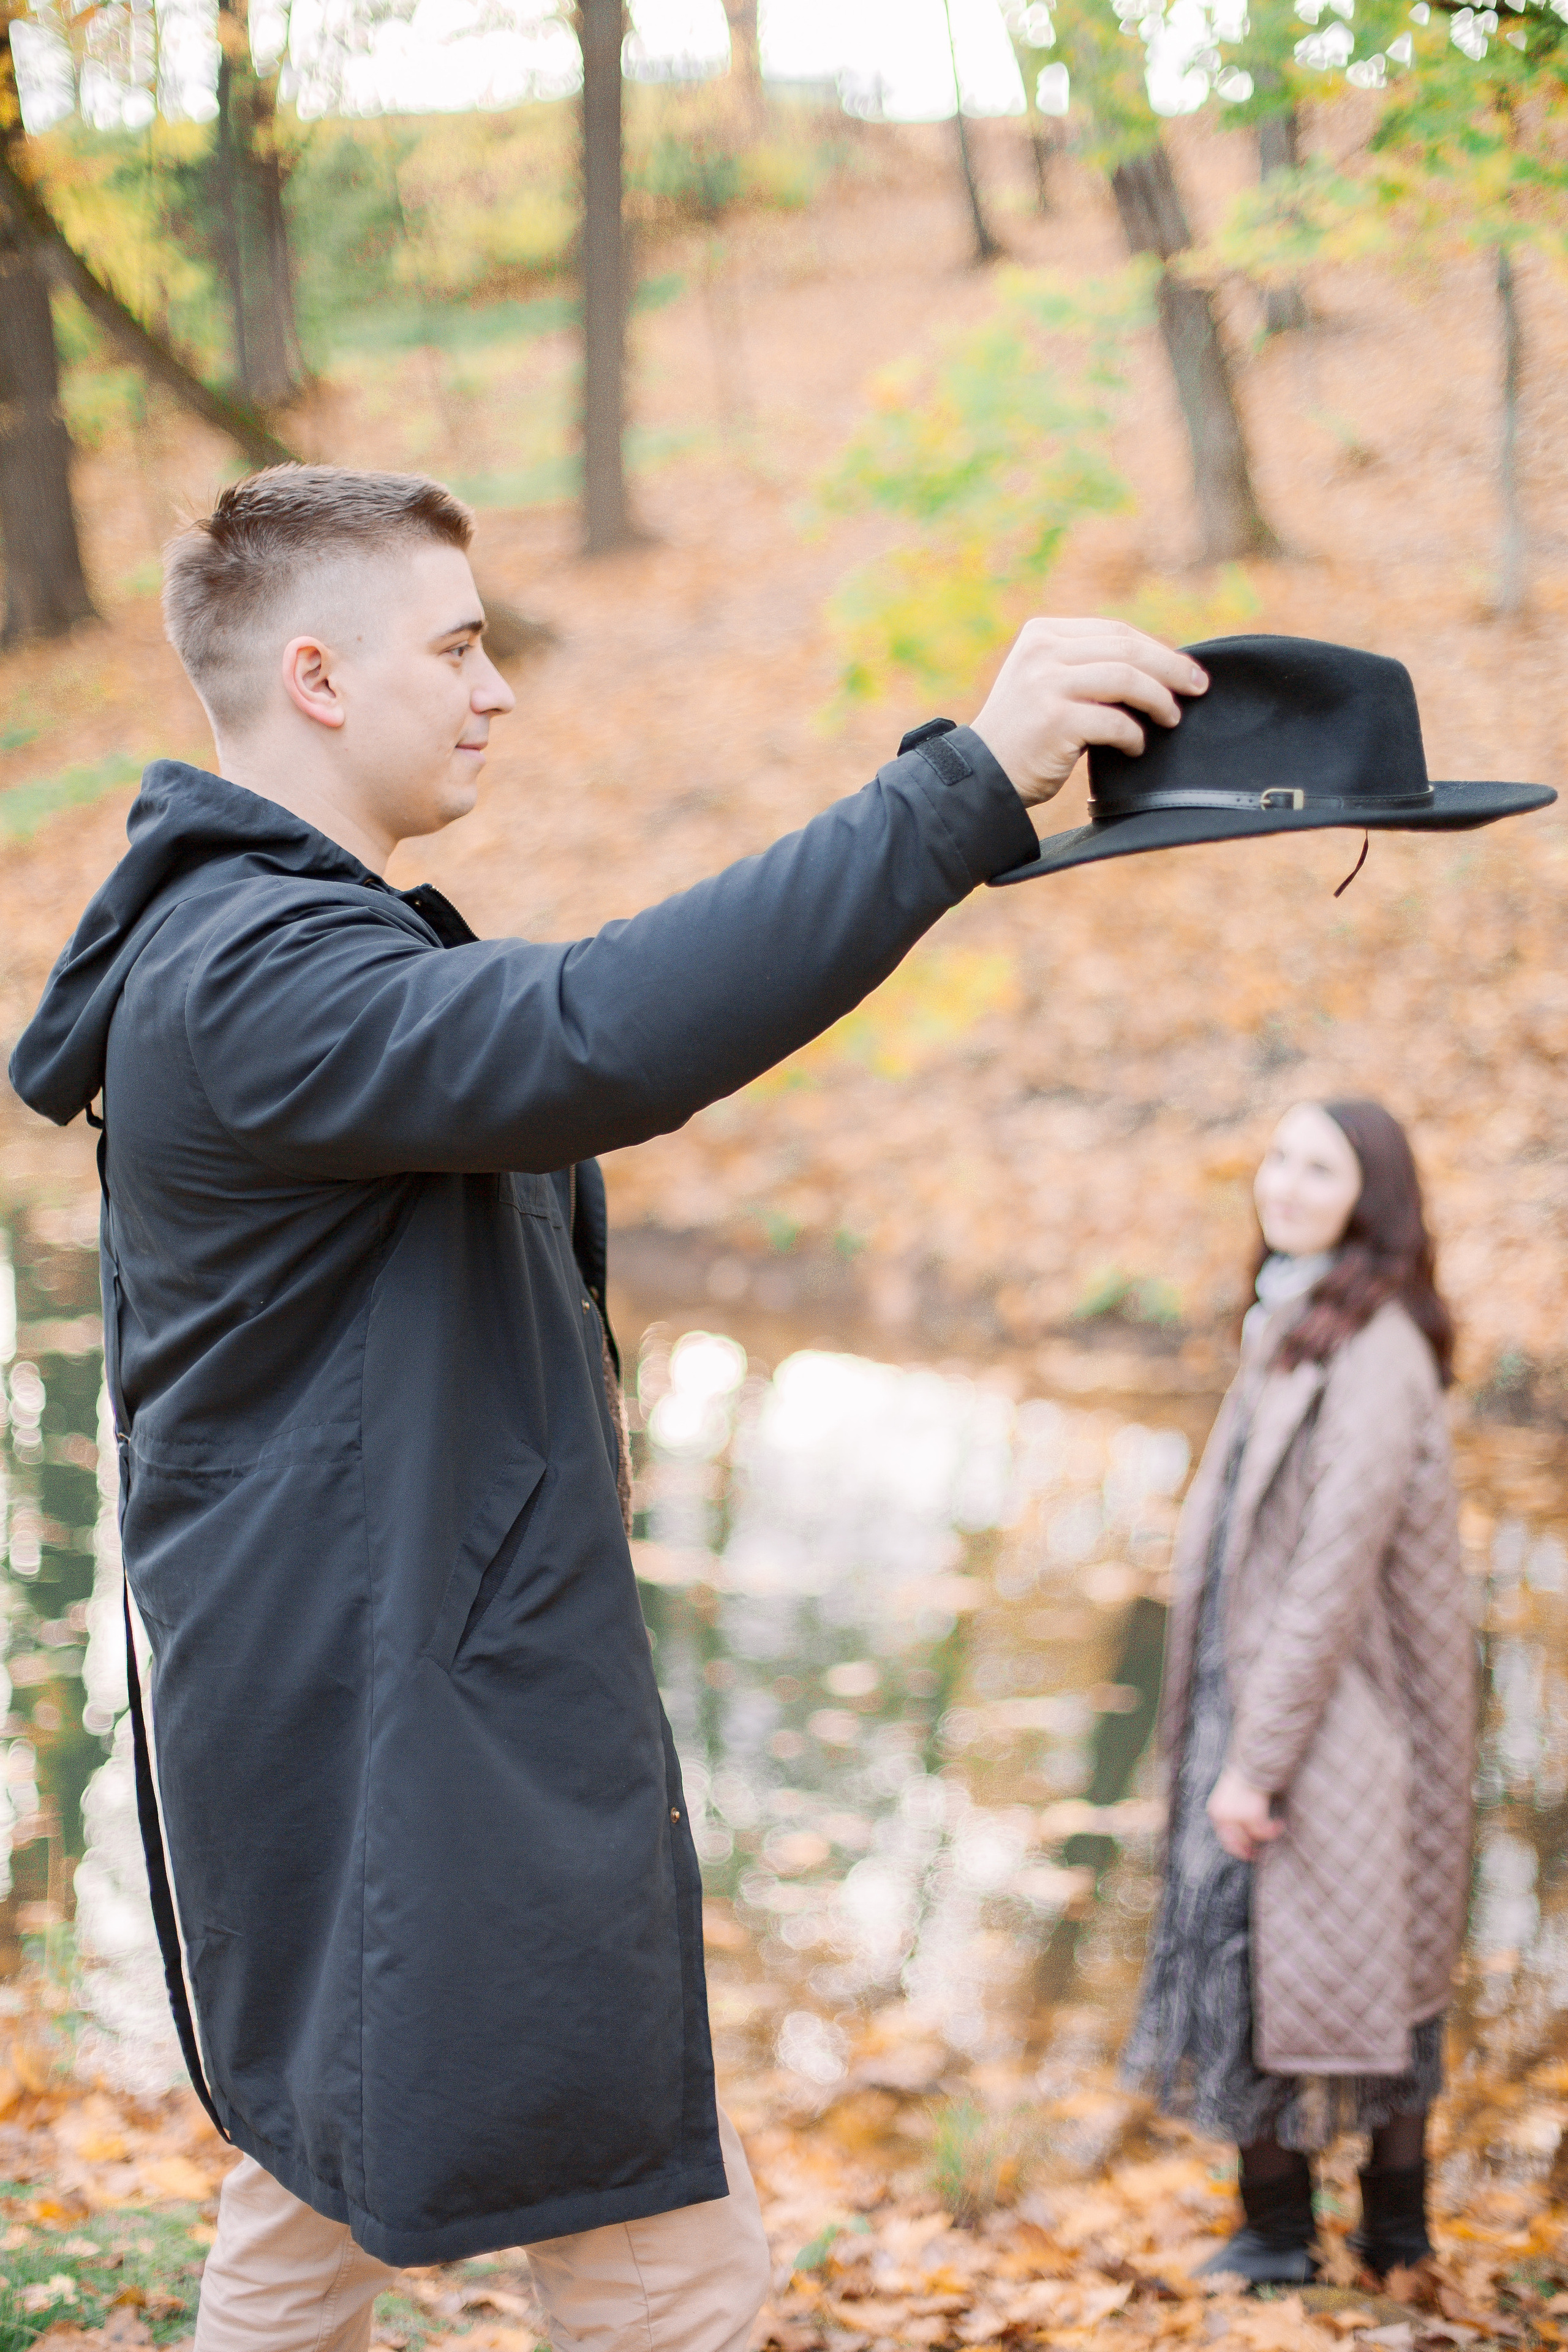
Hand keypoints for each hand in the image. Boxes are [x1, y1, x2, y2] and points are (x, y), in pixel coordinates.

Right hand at [969, 617, 1207, 808]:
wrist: (982, 776)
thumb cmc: (1024, 736)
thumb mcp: (1046, 683)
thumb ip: (1085, 667)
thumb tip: (1157, 668)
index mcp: (1042, 633)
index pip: (1114, 631)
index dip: (1156, 649)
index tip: (1184, 670)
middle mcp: (1042, 652)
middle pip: (1126, 648)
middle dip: (1171, 668)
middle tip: (1198, 688)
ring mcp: (1046, 683)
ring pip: (1126, 678)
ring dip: (1159, 700)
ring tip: (1171, 719)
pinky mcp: (1054, 719)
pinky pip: (1114, 721)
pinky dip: (1134, 736)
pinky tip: (1136, 748)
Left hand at [1207, 1766, 1282, 1862]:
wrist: (1251, 1763)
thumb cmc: (1243, 1777)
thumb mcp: (1229, 1796)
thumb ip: (1231, 1813)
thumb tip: (1243, 1835)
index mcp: (1215, 1811)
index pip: (1223, 1838)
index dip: (1236, 1848)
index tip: (1246, 1853)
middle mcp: (1223, 1817)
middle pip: (1236, 1843)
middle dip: (1248, 1850)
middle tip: (1258, 1854)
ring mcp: (1237, 1818)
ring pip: (1252, 1839)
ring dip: (1264, 1837)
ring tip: (1275, 1829)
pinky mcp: (1252, 1816)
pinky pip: (1264, 1832)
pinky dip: (1273, 1830)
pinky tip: (1279, 1824)